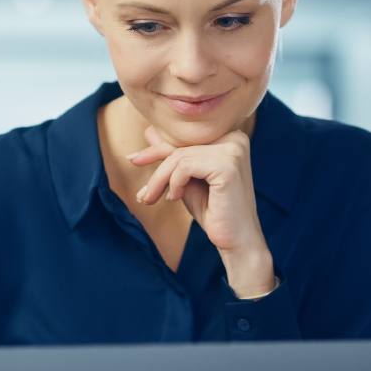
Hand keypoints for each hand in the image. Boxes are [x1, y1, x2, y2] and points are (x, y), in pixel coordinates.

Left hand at [129, 126, 276, 297]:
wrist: (236, 239)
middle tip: (140, 188)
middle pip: (181, 144)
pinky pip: (185, 165)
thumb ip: (173, 155)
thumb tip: (150, 131)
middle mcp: (234, 137)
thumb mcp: (187, 178)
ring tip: (153, 198)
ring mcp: (233, 150)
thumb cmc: (213, 210)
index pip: (185, 136)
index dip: (157, 148)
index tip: (133, 159)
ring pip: (179, 155)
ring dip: (160, 179)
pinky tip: (175, 198)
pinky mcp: (227, 165)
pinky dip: (174, 183)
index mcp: (229, 135)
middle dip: (154, 164)